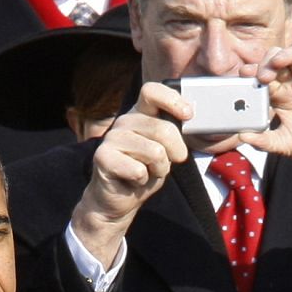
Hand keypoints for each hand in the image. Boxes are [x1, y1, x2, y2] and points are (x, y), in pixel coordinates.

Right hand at [69, 81, 191, 267]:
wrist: (118, 200)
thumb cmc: (144, 173)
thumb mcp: (166, 153)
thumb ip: (174, 137)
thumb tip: (188, 120)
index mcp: (139, 114)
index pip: (152, 92)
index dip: (172, 100)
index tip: (188, 115)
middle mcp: (124, 121)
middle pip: (163, 128)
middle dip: (174, 152)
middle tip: (164, 165)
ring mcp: (111, 138)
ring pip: (154, 151)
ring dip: (158, 169)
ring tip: (147, 173)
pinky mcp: (102, 157)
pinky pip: (138, 170)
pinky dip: (142, 181)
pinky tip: (132, 180)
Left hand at [242, 35, 291, 197]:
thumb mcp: (285, 145)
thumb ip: (264, 140)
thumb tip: (242, 136)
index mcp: (281, 97)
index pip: (264, 79)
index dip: (254, 74)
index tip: (244, 75)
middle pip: (278, 63)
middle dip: (268, 64)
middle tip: (263, 75)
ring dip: (286, 54)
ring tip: (279, 62)